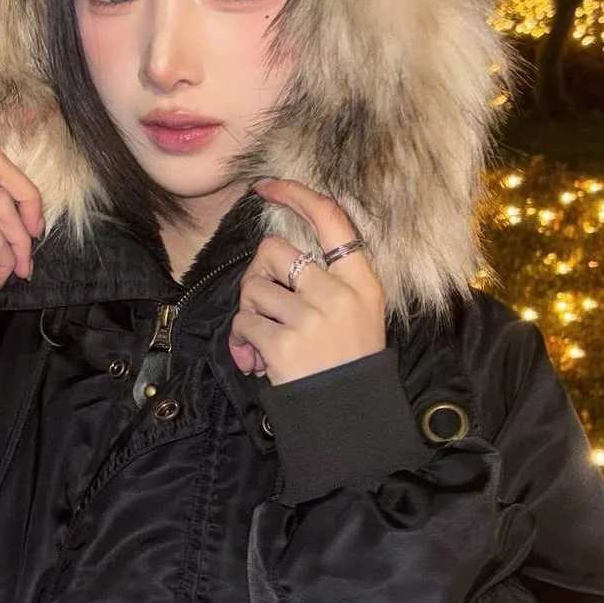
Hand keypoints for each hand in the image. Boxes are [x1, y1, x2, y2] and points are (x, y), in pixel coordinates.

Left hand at [228, 178, 385, 386]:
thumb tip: (276, 251)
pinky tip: (257, 358)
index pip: (330, 218)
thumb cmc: (348, 359)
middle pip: (274, 249)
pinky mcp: (284, 344)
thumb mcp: (360, 310)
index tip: (267, 186)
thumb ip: (330, 276)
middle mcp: (338, 293)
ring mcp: (311, 318)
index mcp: (362, 281)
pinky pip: (243, 322)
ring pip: (253, 286)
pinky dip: (242, 340)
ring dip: (250, 311)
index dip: (295, 194)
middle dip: (258, 272)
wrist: (349, 415)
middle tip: (265, 301)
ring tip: (266, 337)